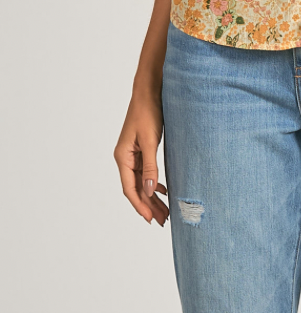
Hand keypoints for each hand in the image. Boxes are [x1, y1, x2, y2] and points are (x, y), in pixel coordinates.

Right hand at [114, 92, 169, 225]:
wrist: (149, 91)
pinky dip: (154, 183)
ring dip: (152, 196)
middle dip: (149, 205)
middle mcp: (125, 158)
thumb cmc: (147, 112)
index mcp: (122, 157)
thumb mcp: (150, 141)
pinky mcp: (142, 149)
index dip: (140, 205)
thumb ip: (150, 167)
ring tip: (165, 212)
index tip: (150, 219)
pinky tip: (163, 190)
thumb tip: (150, 191)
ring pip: (142, 182)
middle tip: (162, 221)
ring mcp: (133, 154)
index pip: (130, 189)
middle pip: (136, 188)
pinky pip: (146, 172)